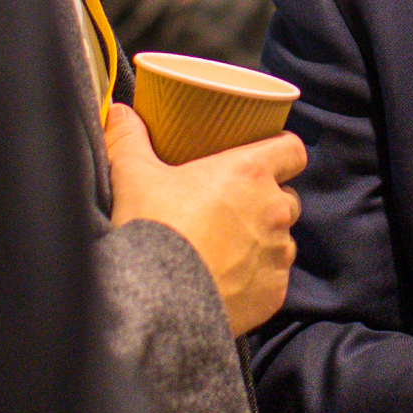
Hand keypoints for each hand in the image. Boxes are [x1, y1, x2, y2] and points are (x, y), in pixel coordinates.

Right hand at [105, 107, 306, 334]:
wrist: (158, 300)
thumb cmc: (154, 229)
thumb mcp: (135, 176)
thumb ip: (128, 139)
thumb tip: (119, 112)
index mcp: (250, 173)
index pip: (293, 149)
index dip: (282, 151)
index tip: (265, 156)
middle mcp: (274, 210)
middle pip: (287, 197)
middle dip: (266, 202)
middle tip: (232, 208)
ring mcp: (278, 254)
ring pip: (282, 240)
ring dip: (263, 240)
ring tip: (227, 248)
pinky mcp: (274, 292)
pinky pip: (274, 278)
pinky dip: (257, 278)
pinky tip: (228, 280)